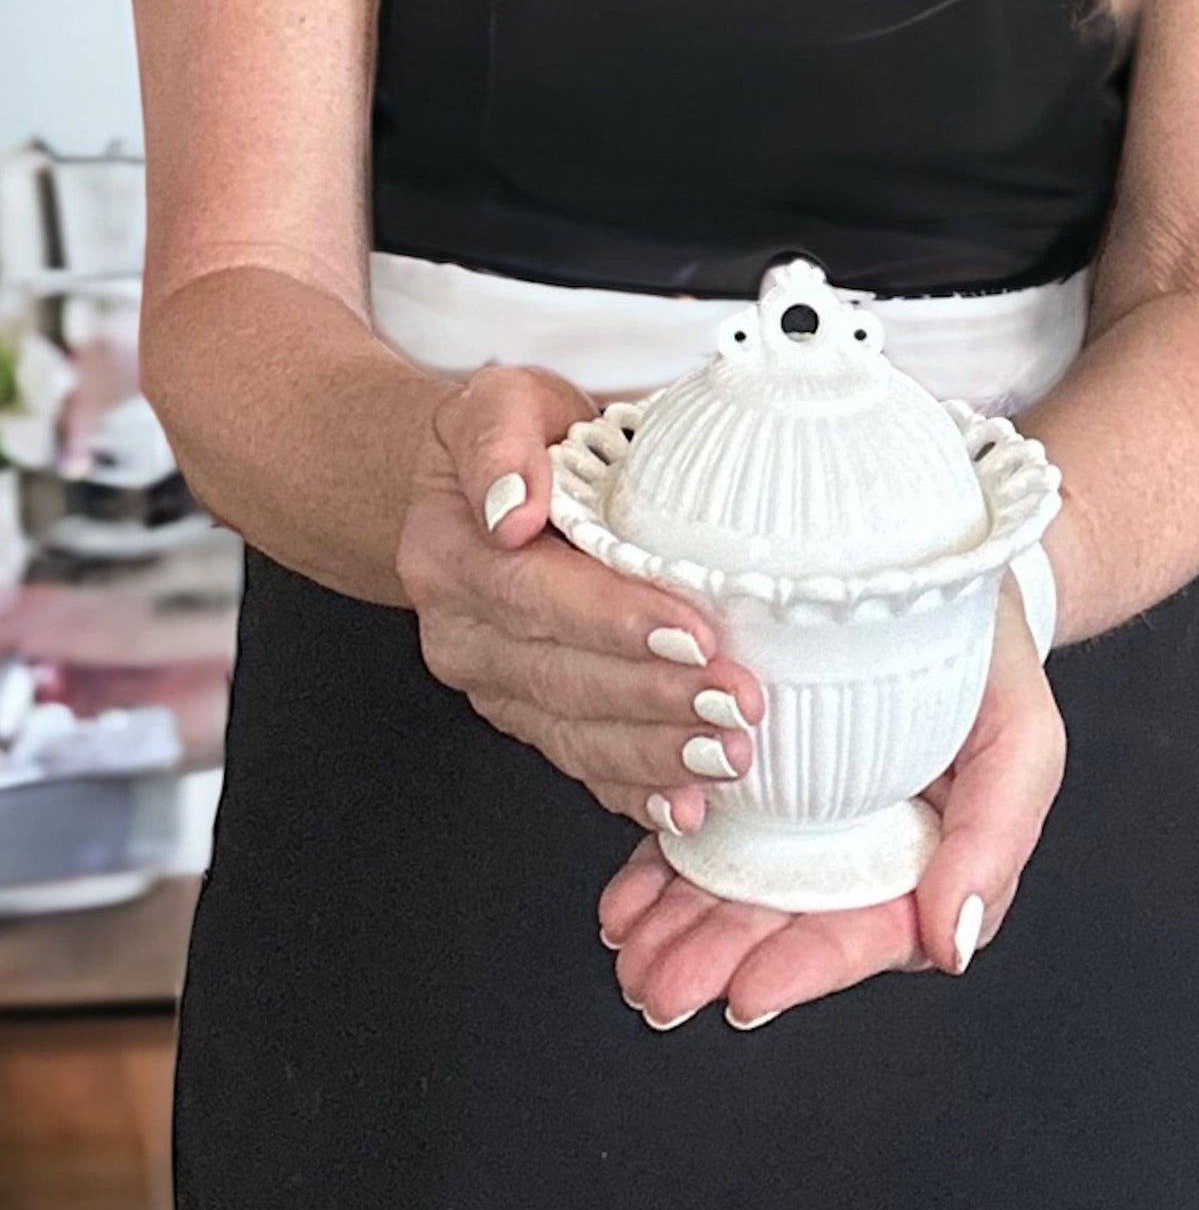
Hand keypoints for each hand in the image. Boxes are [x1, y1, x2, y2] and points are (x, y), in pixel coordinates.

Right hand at [395, 365, 765, 832]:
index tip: (693, 634)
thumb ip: (499, 442)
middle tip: (736, 707)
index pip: (535, 595)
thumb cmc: (515, 443)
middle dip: (656, 699)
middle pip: (562, 677)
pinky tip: (683, 806)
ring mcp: (495, 685)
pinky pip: (578, 761)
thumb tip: (514, 507)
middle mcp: (465, 634)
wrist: (481, 497)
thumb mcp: (502, 403)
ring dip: (655, 753)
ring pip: (572, 733)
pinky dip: (631, 789)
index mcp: (452, 556)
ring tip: (727, 757)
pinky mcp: (528, 716)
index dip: (614, 620)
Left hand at [597, 575, 1064, 1028]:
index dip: (808, 966)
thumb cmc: (993, 658)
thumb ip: (996, 840)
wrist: (940, 571)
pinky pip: (701, 827)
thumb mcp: (1021, 736)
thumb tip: (952, 946)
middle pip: (783, 921)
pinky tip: (626, 898)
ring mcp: (800, 814)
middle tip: (658, 986)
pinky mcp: (754, 775)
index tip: (748, 992)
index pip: (866, 931)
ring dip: (677, 927)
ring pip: (732, 887)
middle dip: (717, 958)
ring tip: (630, 949)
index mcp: (922, 859)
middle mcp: (855, 848)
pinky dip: (660, 867)